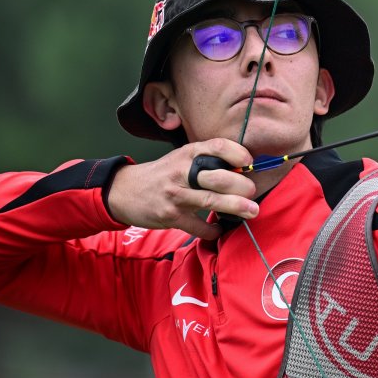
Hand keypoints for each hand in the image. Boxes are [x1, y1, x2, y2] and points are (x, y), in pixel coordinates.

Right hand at [106, 138, 258, 239]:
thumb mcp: (182, 159)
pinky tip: (219, 230)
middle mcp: (182, 171)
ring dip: (236, 206)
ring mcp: (176, 194)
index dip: (238, 153)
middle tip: (253, 191)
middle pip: (219, 177)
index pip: (218, 146)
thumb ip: (207, 161)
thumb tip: (243, 171)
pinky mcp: (170, 216)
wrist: (125, 191)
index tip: (249, 163)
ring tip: (252, 210)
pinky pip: (198, 226)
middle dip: (242, 185)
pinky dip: (211, 230)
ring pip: (212, 200)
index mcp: (189, 153)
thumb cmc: (163, 174)